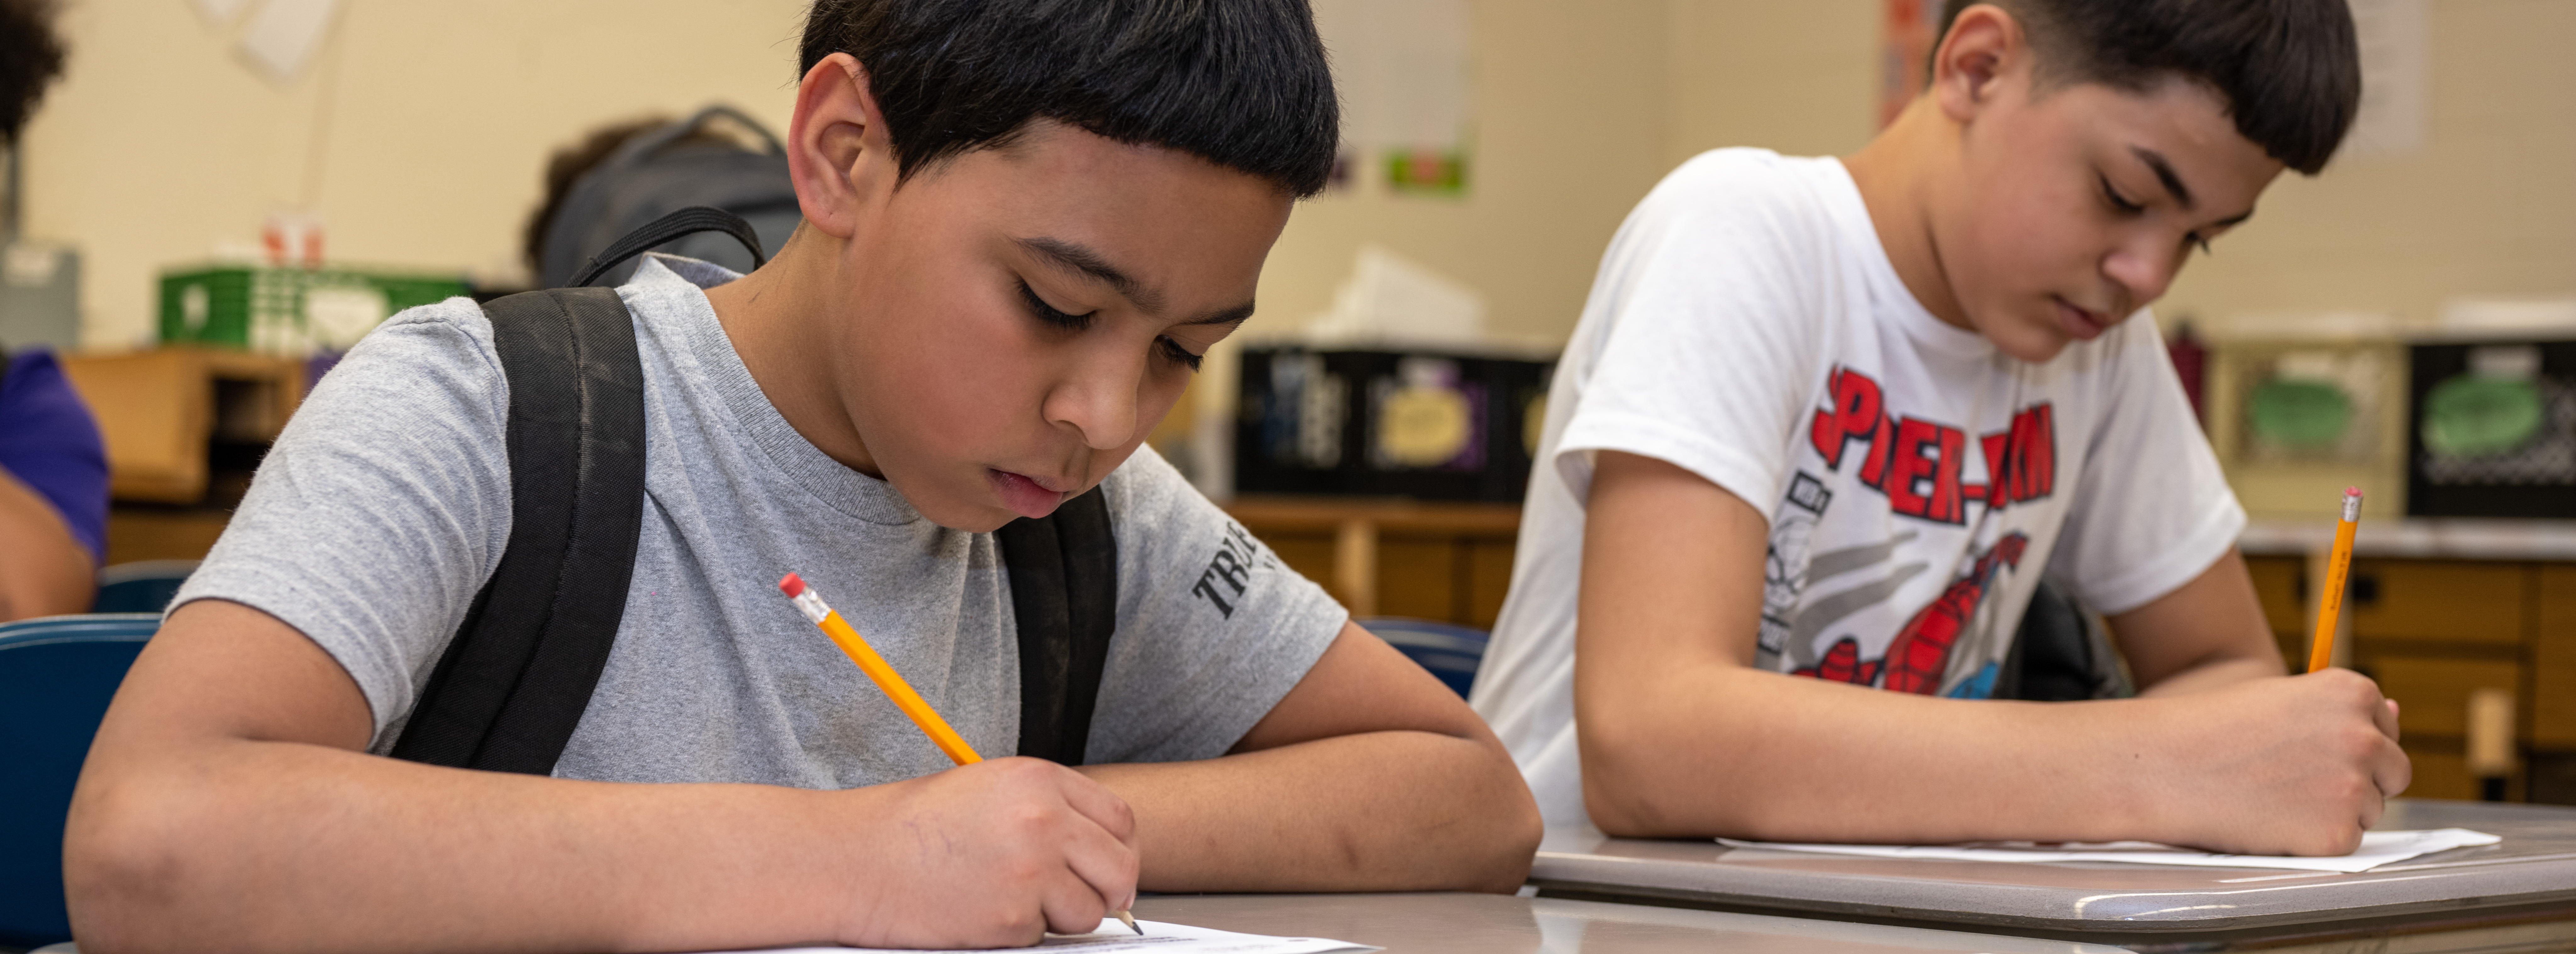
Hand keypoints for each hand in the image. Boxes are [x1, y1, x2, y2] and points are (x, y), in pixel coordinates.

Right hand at [835, 757, 1138, 948]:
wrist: (853, 860)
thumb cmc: (911, 828)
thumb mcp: (987, 791)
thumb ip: (1047, 810)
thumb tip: (1095, 850)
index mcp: (1040, 781)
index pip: (1120, 820)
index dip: (1118, 850)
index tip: (1106, 869)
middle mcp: (1044, 821)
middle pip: (1119, 869)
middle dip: (1108, 892)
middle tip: (1079, 900)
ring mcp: (1030, 871)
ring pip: (1087, 911)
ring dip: (1059, 916)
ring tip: (1008, 899)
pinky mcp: (1011, 918)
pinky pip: (1041, 937)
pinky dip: (1018, 934)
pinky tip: (979, 911)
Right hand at [2134, 668, 2408, 854]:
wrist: (2166, 766)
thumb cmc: (2214, 728)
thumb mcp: (2282, 699)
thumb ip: (2341, 710)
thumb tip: (2397, 714)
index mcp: (2352, 692)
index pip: (2386, 726)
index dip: (2348, 741)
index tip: (2308, 747)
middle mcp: (2364, 736)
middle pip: (2393, 771)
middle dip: (2358, 778)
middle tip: (2296, 778)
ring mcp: (2354, 787)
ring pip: (2370, 809)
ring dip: (2334, 809)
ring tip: (2276, 795)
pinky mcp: (2337, 834)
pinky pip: (2346, 841)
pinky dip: (2315, 838)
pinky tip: (2274, 818)